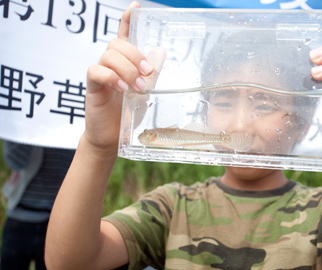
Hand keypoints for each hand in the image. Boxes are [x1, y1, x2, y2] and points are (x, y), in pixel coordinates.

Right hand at [84, 1, 165, 155]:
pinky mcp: (93, 86)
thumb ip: (151, 73)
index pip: (124, 36)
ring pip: (109, 55)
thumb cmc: (128, 114)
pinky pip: (96, 71)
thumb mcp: (146, 92)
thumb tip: (160, 51)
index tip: (135, 6)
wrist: (113, 136)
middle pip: (117, 43)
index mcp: (125, 63)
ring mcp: (101, 74)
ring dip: (127, 69)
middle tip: (147, 73)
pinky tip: (122, 88)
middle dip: (135, 55)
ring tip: (137, 88)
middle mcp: (111, 65)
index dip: (128, 20)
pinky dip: (112, 77)